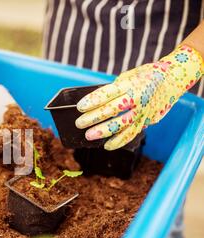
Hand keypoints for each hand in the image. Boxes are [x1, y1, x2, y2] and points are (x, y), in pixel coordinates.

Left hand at [75, 45, 203, 150]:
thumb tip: (96, 102)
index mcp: (131, 83)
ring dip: (104, 132)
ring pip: (122, 125)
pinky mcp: (148, 120)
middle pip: (112, 110)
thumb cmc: (146, 76)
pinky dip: (119, 141)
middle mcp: (138, 98)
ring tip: (89, 136)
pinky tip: (107, 145)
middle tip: (79, 124)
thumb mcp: (130, 75)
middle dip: (93, 118)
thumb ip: (114, 88)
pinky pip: (132, 133)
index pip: (108, 93)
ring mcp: (144, 111)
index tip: (79, 107)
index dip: (93, 100)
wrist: (174, 79)